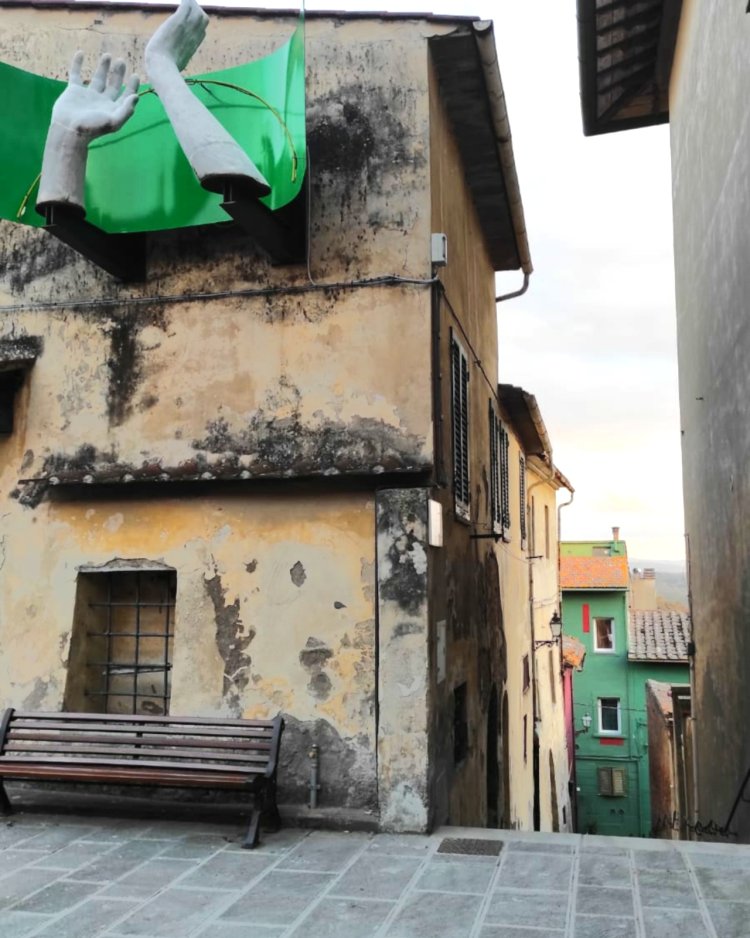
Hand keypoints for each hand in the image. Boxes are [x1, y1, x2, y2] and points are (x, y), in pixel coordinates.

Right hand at [37, 52, 138, 212]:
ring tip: (107, 55)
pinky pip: (76, 74)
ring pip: (98, 78)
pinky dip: (77, 63)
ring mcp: (88, 95)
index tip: (135, 75)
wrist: (69, 130)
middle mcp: (102, 101)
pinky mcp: (74, 90)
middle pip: (113, 85)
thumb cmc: (92, 128)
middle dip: (118, 73)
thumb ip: (126, 110)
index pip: (126, 96)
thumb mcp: (113, 121)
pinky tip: (81, 53)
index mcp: (113, 109)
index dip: (132, 86)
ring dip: (103, 67)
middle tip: (122, 61)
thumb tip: (136, 97)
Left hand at [145, 0, 208, 76]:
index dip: (196, 25)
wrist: (161, 66)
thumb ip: (176, 59)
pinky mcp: (179, 21)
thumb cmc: (164, 69)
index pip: (202, 31)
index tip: (187, 21)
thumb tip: (173, 63)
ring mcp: (188, 28)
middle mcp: (194, 35)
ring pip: (197, 9)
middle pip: (204, 18)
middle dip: (196, 12)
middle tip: (183, 8)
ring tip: (183, 2)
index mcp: (193, 46)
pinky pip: (187, 3)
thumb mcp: (175, 65)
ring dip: (189, 3)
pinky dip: (185, 0)